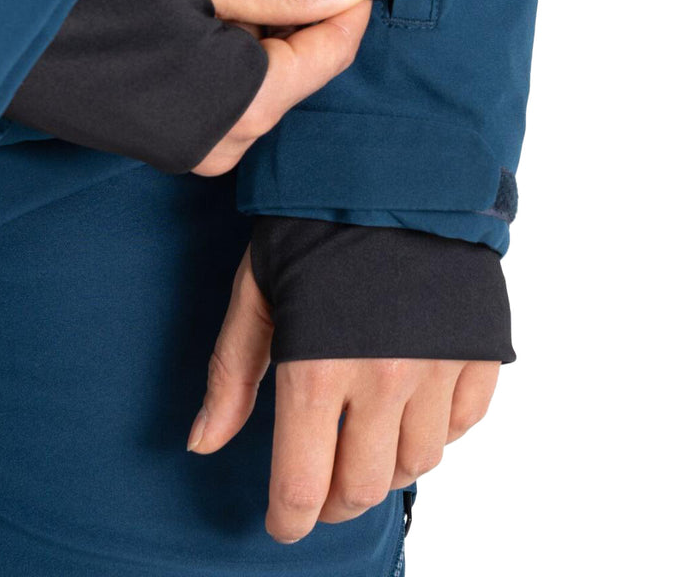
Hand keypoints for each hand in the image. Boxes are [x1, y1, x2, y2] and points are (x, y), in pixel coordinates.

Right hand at [110, 0, 372, 175]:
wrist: (3, 32)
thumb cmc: (98, 2)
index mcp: (246, 108)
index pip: (330, 53)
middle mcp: (226, 137)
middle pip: (290, 52)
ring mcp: (194, 138)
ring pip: (251, 56)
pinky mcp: (166, 126)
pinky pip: (217, 72)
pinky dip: (219, 20)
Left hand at [182, 0, 499, 541]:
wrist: (398, 162)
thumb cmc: (314, 220)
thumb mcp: (256, 287)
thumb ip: (232, 371)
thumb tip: (204, 444)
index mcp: (317, 368)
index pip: (304, 485)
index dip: (289, 518)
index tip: (285, 521)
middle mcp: (382, 381)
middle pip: (362, 487)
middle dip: (336, 496)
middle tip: (322, 479)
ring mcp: (437, 369)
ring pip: (416, 463)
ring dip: (386, 460)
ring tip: (365, 429)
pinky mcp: (479, 351)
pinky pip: (464, 425)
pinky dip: (438, 427)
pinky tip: (413, 398)